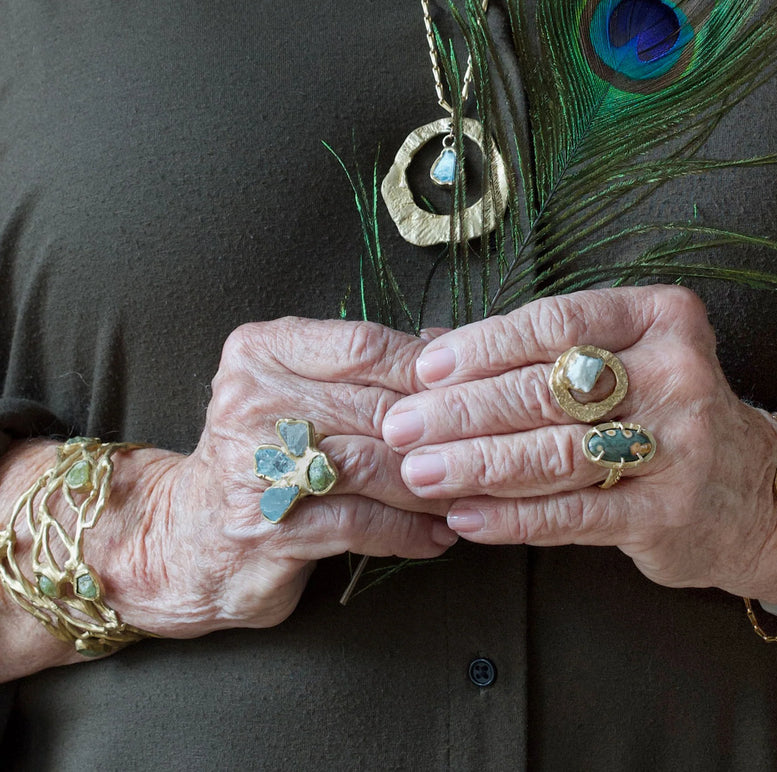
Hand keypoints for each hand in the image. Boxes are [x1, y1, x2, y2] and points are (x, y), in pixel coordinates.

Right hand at [83, 318, 455, 639]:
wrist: (186, 536)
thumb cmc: (261, 453)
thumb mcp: (297, 389)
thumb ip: (363, 366)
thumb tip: (448, 344)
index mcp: (260, 352)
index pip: (363, 346)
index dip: (426, 369)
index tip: (468, 390)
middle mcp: (252, 401)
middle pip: (377, 407)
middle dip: (440, 434)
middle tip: (485, 450)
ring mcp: (257, 467)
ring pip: (375, 465)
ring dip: (432, 486)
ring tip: (466, 495)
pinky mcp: (268, 528)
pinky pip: (361, 522)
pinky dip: (408, 532)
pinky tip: (436, 537)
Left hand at [382, 286, 776, 613]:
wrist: (752, 490)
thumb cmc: (660, 411)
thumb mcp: (617, 360)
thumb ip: (532, 351)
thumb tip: (430, 345)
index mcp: (659, 316)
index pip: (556, 322)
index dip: (483, 346)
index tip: (426, 369)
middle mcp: (675, 372)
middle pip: (546, 390)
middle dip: (461, 411)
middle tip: (400, 427)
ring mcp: (681, 443)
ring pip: (555, 452)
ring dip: (476, 464)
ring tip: (418, 472)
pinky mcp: (671, 510)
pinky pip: (575, 514)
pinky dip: (513, 517)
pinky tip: (465, 519)